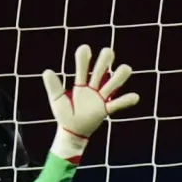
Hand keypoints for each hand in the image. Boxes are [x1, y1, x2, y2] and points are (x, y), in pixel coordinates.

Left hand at [40, 44, 139, 160]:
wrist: (70, 132)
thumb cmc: (64, 114)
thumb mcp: (57, 99)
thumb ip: (53, 86)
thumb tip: (47, 71)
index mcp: (80, 83)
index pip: (83, 66)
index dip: (84, 57)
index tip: (84, 48)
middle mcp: (93, 87)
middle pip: (101, 69)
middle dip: (105, 60)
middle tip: (107, 52)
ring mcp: (100, 98)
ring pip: (113, 83)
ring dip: (120, 75)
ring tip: (125, 68)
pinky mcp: (105, 110)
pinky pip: (118, 104)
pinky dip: (126, 100)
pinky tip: (134, 96)